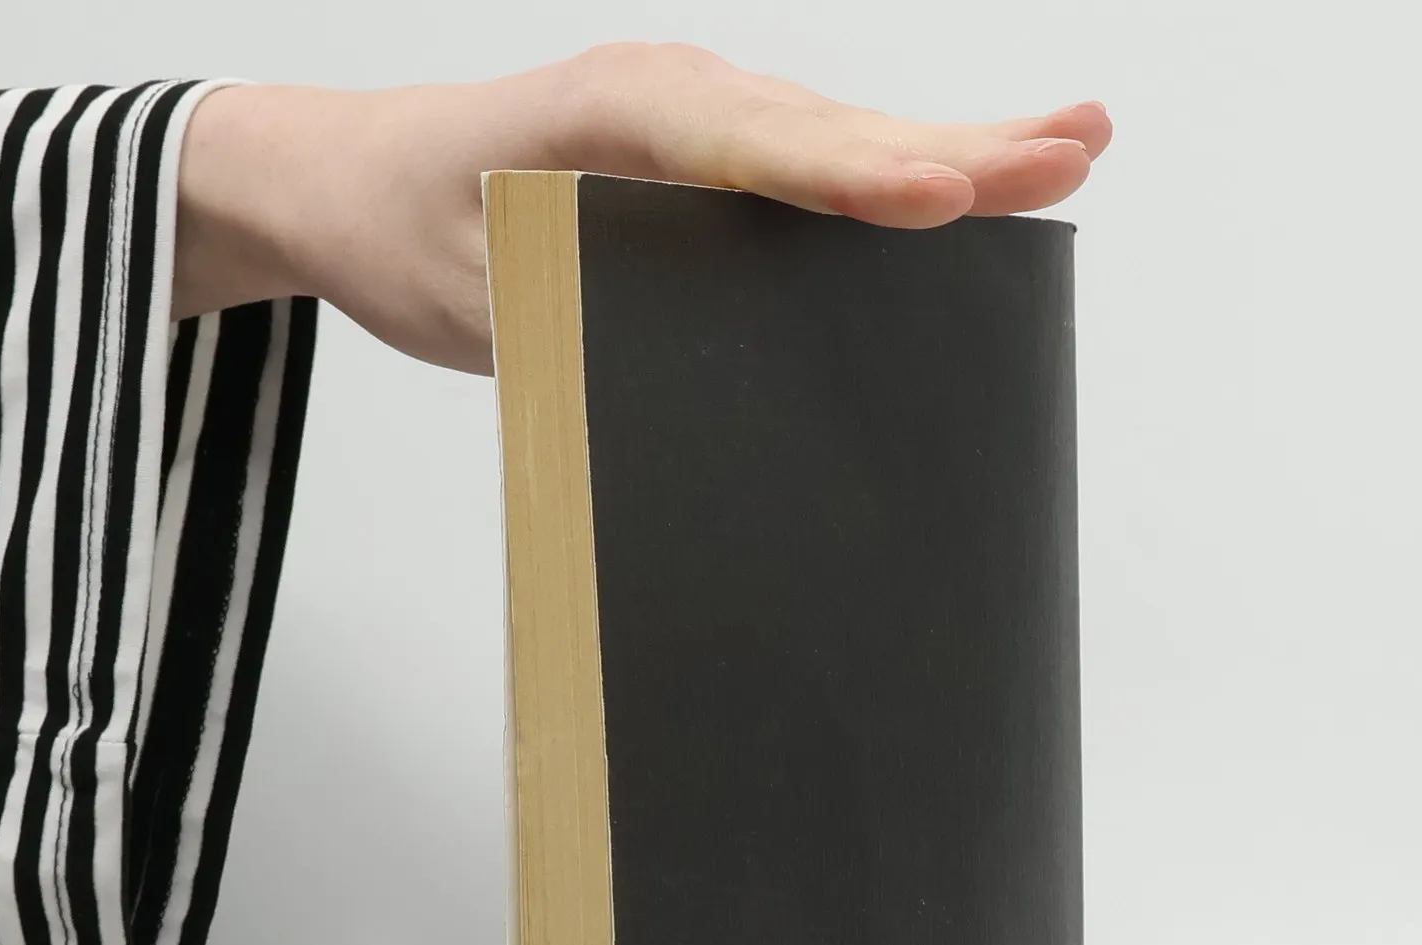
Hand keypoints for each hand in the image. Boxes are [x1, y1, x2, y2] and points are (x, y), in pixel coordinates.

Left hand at [174, 45, 1110, 373]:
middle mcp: (673, 97)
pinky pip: (817, 157)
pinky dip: (899, 170)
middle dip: (962, 145)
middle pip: (836, 130)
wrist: (346, 180)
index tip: (943, 197)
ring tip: (1070, 145)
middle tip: (1074, 148)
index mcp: (614, 115)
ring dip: (957, 145)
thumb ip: (576, 312)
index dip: (855, 177)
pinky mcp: (703, 151)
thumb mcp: (474, 293)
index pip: (756, 148)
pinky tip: (968, 178)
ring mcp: (696, 116)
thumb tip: (682, 370)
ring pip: (844, 136)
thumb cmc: (403, 229)